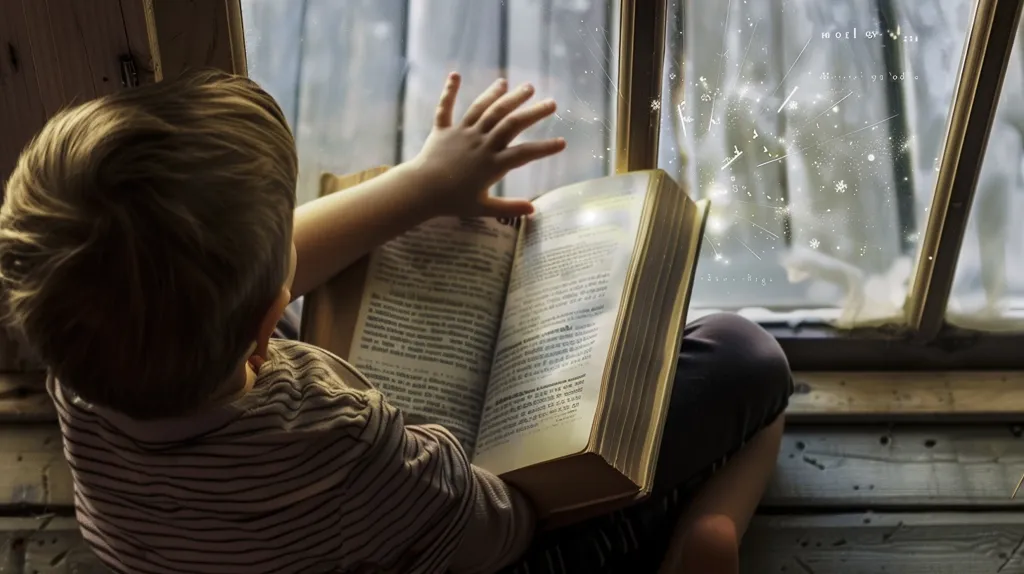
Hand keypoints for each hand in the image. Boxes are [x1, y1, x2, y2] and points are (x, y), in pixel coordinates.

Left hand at [410, 73, 565, 217]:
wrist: (419, 192)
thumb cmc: (451, 202)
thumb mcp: (482, 208)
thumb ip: (508, 207)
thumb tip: (533, 210)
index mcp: (492, 164)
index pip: (524, 154)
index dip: (544, 148)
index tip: (563, 142)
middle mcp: (480, 143)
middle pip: (510, 123)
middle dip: (532, 112)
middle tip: (551, 103)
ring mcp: (462, 133)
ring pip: (486, 109)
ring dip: (504, 95)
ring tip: (520, 86)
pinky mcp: (443, 130)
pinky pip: (446, 108)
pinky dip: (449, 91)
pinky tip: (455, 75)